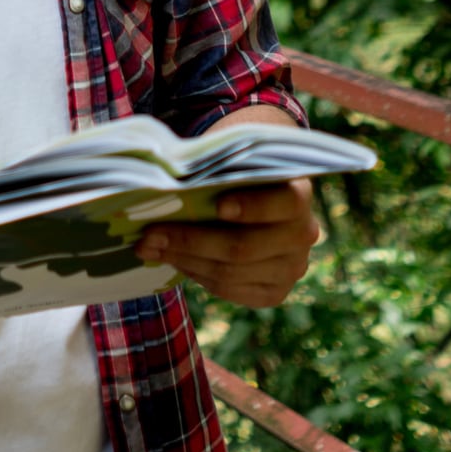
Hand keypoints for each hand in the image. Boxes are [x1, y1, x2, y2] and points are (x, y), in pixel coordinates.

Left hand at [137, 178, 319, 307]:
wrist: (253, 191)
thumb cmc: (232, 168)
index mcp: (298, 192)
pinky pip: (230, 290)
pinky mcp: (274, 291)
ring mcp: (292, 267)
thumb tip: (163, 188)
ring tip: (148, 248)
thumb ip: (209, 172)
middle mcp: (303, 234)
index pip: (287, 202)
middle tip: (149, 235)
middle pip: (245, 246)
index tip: (218, 206)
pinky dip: (196, 274)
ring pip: (232, 272)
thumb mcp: (226, 160)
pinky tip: (173, 259)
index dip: (254, 207)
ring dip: (184, 260)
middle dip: (191, 241)